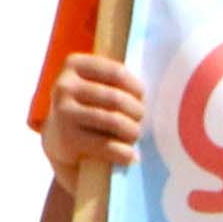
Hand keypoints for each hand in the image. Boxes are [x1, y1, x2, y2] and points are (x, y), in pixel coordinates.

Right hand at [45, 53, 147, 174]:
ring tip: (134, 136)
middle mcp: (64, 87)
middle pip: (117, 99)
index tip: (140, 98)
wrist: (58, 141)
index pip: (117, 72)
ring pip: (114, 122)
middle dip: (137, 113)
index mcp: (74, 65)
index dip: (136, 88)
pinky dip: (125, 153)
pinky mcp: (67, 140)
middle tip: (139, 121)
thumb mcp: (97, 85)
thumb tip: (165, 83)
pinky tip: (129, 156)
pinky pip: (108, 146)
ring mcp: (62, 113)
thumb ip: (118, 80)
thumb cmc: (90, 108)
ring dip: (132, 132)